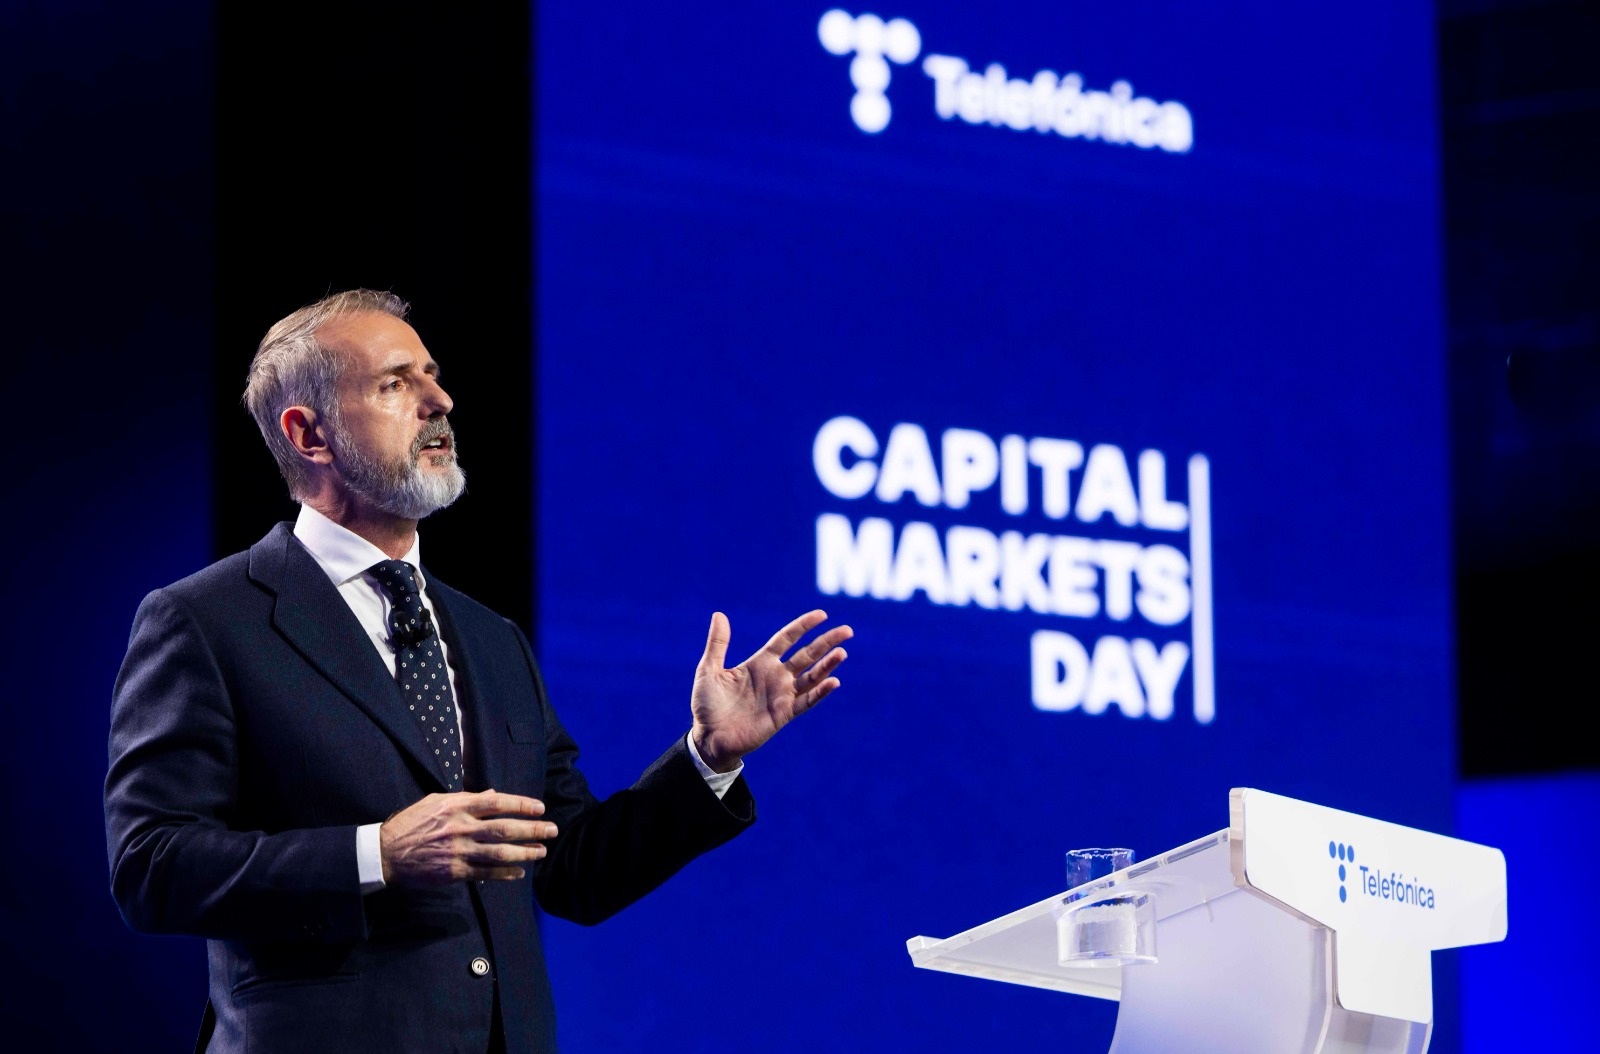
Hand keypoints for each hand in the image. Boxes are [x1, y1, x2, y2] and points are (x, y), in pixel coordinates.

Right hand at [379, 790, 557, 885]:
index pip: (497, 803)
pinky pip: (485, 874)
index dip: (521, 804)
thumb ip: (466, 797)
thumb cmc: (412, 822)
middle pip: (504, 828)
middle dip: (532, 829)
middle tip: (552, 829)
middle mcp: (461, 828)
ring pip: (499, 853)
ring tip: (542, 851)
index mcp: (457, 806)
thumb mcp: (436, 801)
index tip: (540, 807)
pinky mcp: (454, 872)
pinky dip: (504, 874)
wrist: (386, 852)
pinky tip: (519, 873)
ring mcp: (459, 852)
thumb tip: (493, 795)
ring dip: (524, 852)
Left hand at [690, 610, 851, 772]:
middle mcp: (775, 676)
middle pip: (807, 654)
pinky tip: (833, 681)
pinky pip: (806, 701)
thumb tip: (719, 614)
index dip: (803, 626)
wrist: (709, 738)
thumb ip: (718, 644)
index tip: (822, 615)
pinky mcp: (784, 714)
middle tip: (847, 630)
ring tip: (842, 652)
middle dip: (827, 642)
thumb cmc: (707, 705)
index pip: (787, 638)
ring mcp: (782, 695)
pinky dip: (820, 692)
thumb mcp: (709, 670)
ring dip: (828, 665)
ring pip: (811, 676)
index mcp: (760, 663)